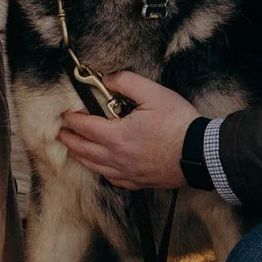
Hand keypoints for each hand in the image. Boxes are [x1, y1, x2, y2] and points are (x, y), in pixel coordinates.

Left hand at [58, 73, 197, 189]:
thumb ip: (126, 82)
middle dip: (69, 140)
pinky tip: (101, 167)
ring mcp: (126, 173)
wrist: (200, 154)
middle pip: (83, 150)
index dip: (71, 119)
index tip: (64, 114)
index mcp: (116, 136)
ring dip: (80, 157)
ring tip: (74, 149)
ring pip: (94, 167)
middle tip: (61, 133)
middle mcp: (116, 158)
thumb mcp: (153, 93)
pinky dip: (100, 171)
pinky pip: (111, 179)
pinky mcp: (138, 182)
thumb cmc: (178, 123)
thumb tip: (106, 78)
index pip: (84, 127)